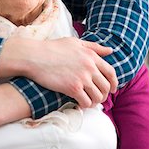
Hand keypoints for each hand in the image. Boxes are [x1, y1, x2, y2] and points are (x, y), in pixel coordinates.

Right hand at [0, 36, 117, 107]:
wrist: (35, 56)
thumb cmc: (52, 48)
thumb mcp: (75, 42)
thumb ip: (94, 47)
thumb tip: (110, 50)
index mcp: (91, 55)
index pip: (111, 72)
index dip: (114, 83)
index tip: (112, 89)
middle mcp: (90, 67)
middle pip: (106, 86)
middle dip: (104, 95)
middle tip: (98, 98)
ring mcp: (82, 78)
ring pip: (98, 96)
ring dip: (95, 102)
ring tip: (88, 102)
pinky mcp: (73, 88)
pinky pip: (86, 102)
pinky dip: (85, 105)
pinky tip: (79, 104)